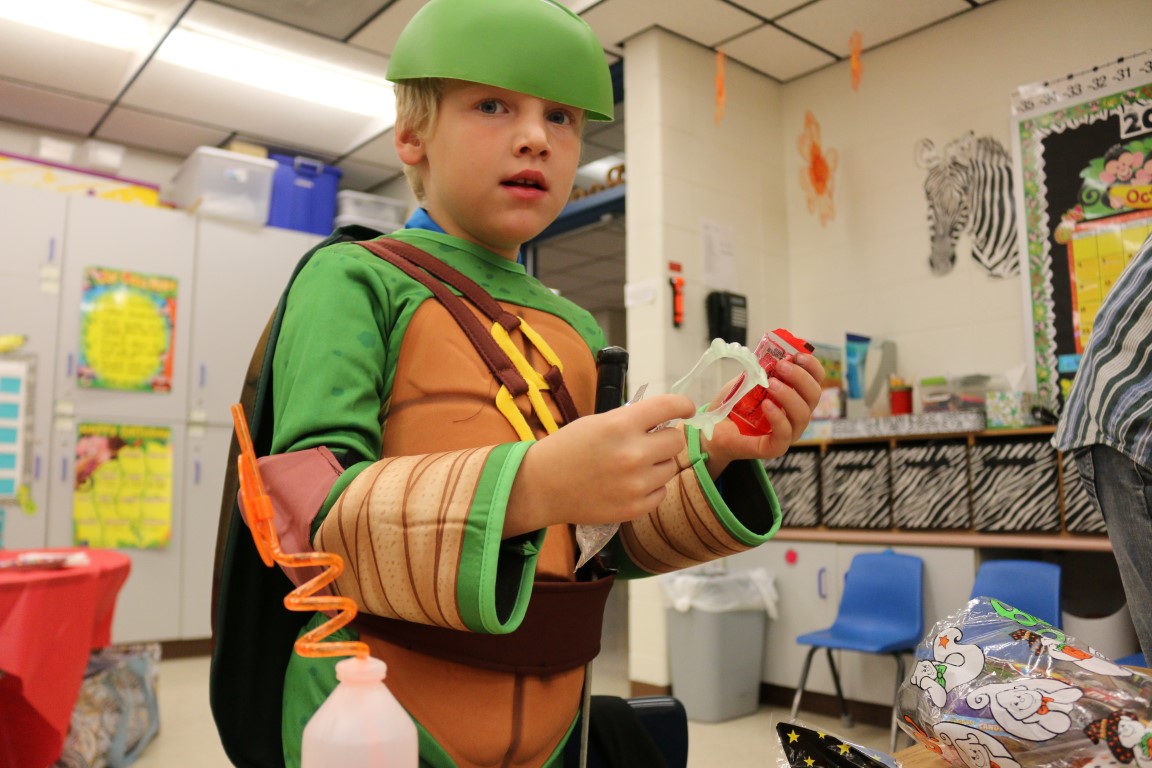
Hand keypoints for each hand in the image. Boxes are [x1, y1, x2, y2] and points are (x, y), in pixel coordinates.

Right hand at [505, 394, 696, 536]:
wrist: (542, 486)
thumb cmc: (568, 448)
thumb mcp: (598, 422)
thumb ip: (631, 420)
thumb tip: (665, 419)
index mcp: (621, 424)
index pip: (670, 407)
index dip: (683, 405)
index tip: (686, 409)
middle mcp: (633, 454)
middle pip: (676, 440)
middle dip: (665, 438)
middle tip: (650, 441)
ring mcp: (636, 484)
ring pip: (670, 467)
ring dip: (658, 463)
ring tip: (633, 465)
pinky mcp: (635, 508)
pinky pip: (661, 492)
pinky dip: (651, 487)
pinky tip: (630, 484)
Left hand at [700, 352, 825, 474]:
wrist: (714, 428)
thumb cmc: (735, 404)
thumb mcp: (748, 379)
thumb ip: (762, 368)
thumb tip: (773, 352)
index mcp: (796, 397)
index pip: (816, 380)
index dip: (812, 366)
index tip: (797, 355)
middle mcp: (797, 415)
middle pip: (814, 395)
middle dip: (800, 377)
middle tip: (781, 366)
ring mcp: (788, 433)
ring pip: (803, 414)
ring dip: (789, 395)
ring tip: (770, 384)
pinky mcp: (775, 447)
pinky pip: (785, 434)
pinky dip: (778, 417)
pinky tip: (767, 405)